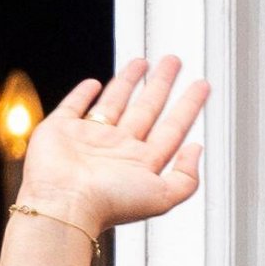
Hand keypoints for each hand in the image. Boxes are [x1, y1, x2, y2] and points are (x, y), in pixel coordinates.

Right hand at [18, 55, 208, 235]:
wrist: (65, 201)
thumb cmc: (110, 203)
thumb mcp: (163, 197)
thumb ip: (186, 178)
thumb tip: (196, 149)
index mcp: (142, 164)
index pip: (172, 129)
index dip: (188, 106)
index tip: (202, 86)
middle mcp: (119, 150)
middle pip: (147, 109)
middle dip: (161, 84)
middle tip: (174, 62)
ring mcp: (91, 139)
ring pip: (116, 102)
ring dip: (129, 82)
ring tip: (143, 62)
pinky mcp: (62, 129)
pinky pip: (75, 106)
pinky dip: (83, 93)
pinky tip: (94, 83)